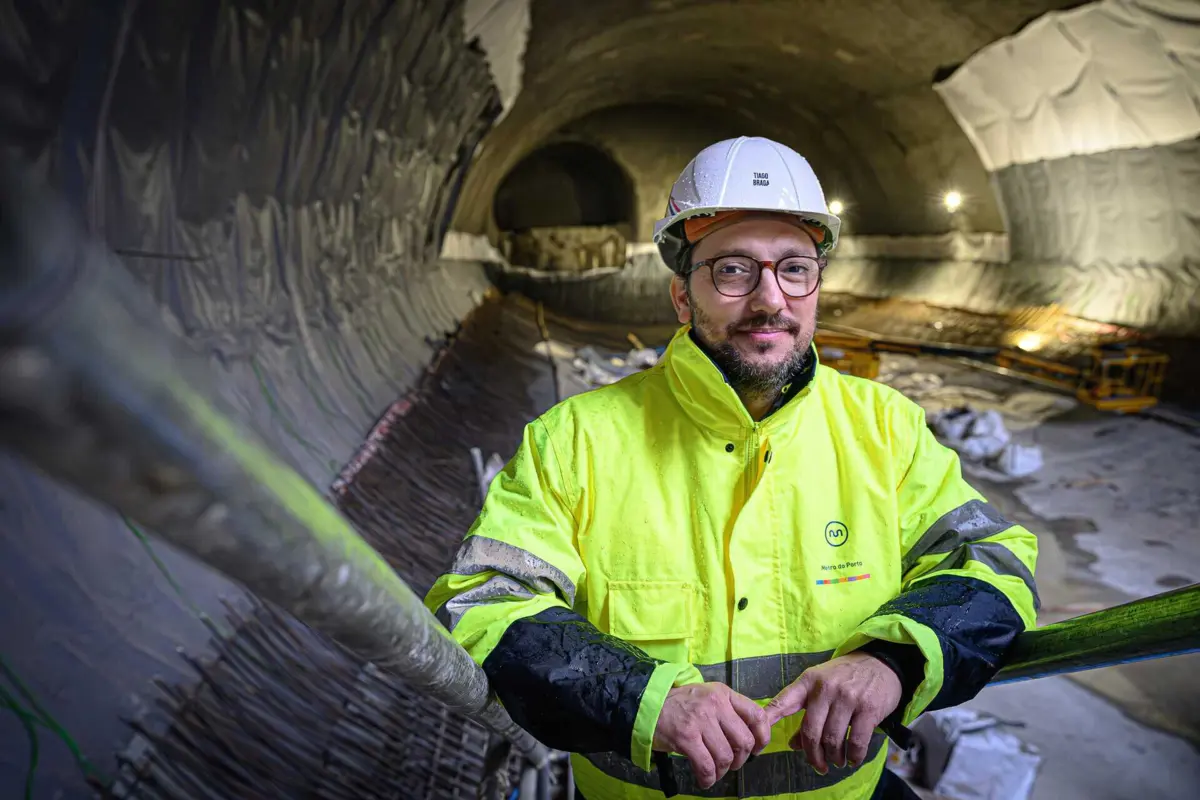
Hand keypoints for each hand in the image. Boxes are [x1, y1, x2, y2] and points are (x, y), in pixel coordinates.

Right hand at [653, 682, 771, 788]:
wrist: (646, 705)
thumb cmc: (679, 705)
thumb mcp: (707, 697)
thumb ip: (728, 711)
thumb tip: (751, 737)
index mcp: (723, 693)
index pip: (757, 714)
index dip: (762, 737)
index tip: (756, 750)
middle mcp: (715, 704)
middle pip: (743, 741)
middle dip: (740, 760)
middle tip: (729, 764)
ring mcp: (700, 720)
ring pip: (726, 756)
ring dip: (722, 771)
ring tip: (713, 772)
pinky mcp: (686, 737)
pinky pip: (706, 766)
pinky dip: (708, 779)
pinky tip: (704, 780)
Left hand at [763, 652, 900, 773]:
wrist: (881, 663)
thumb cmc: (845, 677)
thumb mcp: (821, 687)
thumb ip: (805, 713)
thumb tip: (792, 744)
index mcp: (808, 681)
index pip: (782, 702)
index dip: (768, 722)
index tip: (758, 742)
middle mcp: (825, 688)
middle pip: (810, 732)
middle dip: (813, 755)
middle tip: (818, 765)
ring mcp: (847, 698)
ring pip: (832, 739)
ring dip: (834, 757)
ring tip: (836, 761)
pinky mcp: (868, 708)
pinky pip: (856, 741)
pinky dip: (853, 756)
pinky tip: (852, 758)